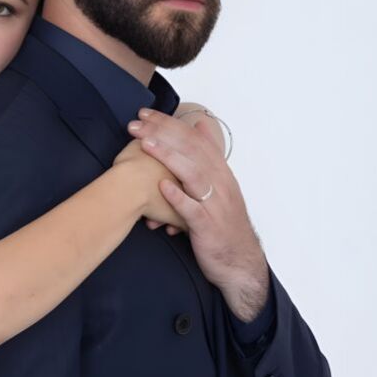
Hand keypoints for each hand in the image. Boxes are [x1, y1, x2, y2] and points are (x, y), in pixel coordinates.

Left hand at [127, 107, 268, 321]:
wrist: (239, 262)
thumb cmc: (223, 223)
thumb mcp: (220, 186)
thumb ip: (209, 157)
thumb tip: (201, 125)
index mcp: (221, 173)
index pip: (195, 139)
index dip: (171, 124)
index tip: (146, 114)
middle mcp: (220, 184)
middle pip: (192, 151)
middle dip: (164, 133)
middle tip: (137, 123)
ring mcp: (215, 205)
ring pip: (193, 175)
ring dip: (169, 158)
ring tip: (146, 145)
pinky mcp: (208, 227)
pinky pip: (193, 210)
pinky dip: (178, 197)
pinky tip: (162, 186)